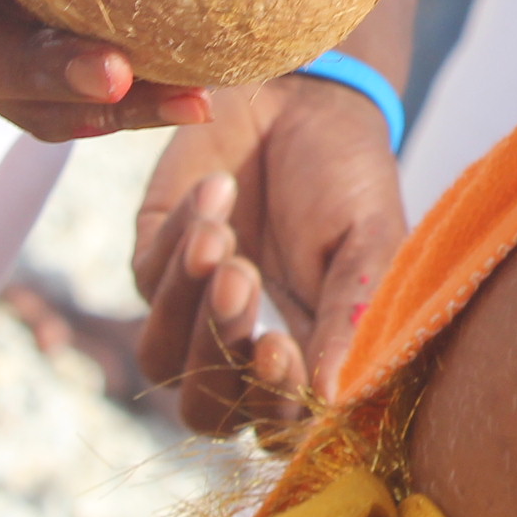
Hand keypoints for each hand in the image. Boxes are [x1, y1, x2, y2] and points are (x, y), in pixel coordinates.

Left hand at [132, 75, 411, 433]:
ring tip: (220, 239)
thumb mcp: (369, 239)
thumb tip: (336, 398)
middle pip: (205, 412)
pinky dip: (180, 238)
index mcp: (307, 355)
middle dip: (216, 358)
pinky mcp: (152, 263)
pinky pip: (146, 279)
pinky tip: (219, 189)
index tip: (280, 346)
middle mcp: (243, 346)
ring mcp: (190, 310)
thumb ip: (350, 315)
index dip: (272, 401)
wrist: (301, 93)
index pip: (279, 422)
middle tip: (241, 284)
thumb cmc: (349, 173)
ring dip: (186, 302)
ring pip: (159, 359)